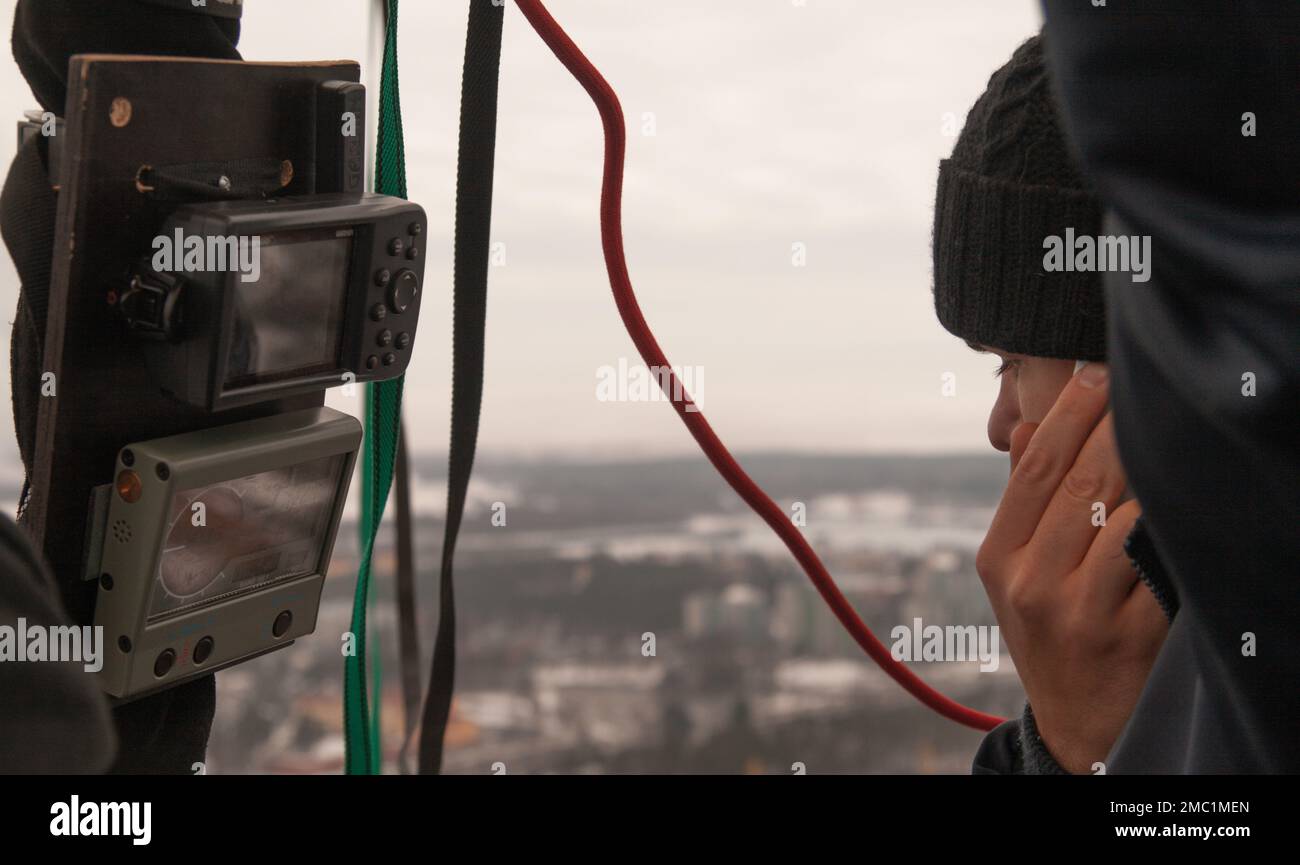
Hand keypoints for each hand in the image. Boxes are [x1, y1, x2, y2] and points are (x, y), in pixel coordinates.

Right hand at [975, 363, 1168, 773]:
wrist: (1081, 725)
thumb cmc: (1050, 632)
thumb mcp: (1015, 574)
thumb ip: (1025, 502)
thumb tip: (1031, 426)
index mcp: (998, 558)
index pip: (1036, 468)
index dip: (1070, 412)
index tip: (1097, 369)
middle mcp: (1032, 583)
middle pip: (1082, 482)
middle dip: (1118, 423)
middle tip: (1144, 378)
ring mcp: (1082, 611)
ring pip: (1124, 514)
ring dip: (1151, 461)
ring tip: (1169, 420)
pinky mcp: (1132, 633)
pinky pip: (1160, 558)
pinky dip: (1175, 517)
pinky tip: (1188, 484)